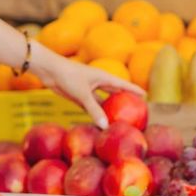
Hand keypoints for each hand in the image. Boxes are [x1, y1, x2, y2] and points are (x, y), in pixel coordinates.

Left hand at [31, 42, 145, 128]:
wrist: (49, 69)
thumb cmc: (68, 76)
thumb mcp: (83, 94)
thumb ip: (94, 110)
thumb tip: (106, 126)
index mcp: (103, 77)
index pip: (124, 85)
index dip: (135, 90)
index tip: (146, 96)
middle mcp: (98, 83)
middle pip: (115, 93)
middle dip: (124, 101)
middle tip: (134, 111)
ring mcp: (88, 89)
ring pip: (102, 101)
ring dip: (109, 110)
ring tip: (119, 121)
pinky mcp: (79, 95)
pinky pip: (91, 106)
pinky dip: (96, 113)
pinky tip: (100, 123)